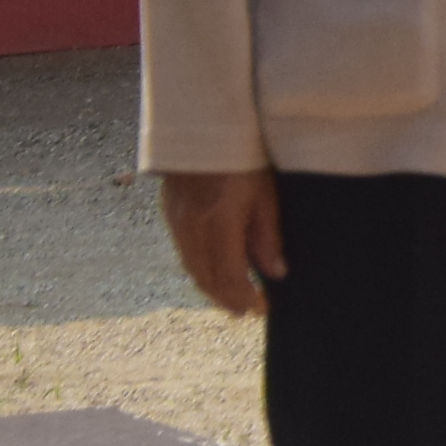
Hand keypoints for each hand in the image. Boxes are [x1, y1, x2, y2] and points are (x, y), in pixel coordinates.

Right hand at [160, 168, 284, 318]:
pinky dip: (198, 270)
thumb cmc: (241, 160)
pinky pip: (184, 253)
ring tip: (229, 300)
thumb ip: (267, 237)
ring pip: (192, 268)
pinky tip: (211, 273)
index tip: (260, 310)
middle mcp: (193, 230)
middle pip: (207, 278)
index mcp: (219, 226)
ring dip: (211, 288)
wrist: (201, 132)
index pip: (230, 276)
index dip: (245, 298)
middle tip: (244, 312)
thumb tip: (275, 273)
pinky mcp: (170, 215)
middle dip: (226, 299)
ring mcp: (177, 223)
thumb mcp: (264, 196)